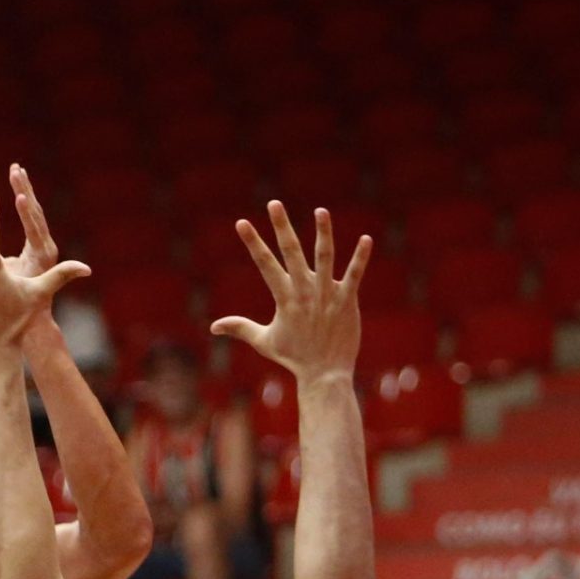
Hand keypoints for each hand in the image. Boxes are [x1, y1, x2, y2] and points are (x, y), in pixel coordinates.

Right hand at [210, 202, 371, 385]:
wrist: (324, 374)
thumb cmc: (294, 358)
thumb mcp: (263, 342)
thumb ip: (240, 328)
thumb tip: (214, 327)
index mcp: (284, 298)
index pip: (265, 264)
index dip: (253, 242)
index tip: (242, 222)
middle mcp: (304, 292)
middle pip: (291, 253)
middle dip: (282, 227)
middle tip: (274, 203)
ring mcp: (326, 295)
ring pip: (324, 258)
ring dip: (323, 233)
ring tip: (321, 211)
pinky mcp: (347, 301)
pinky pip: (354, 275)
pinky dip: (360, 258)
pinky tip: (366, 239)